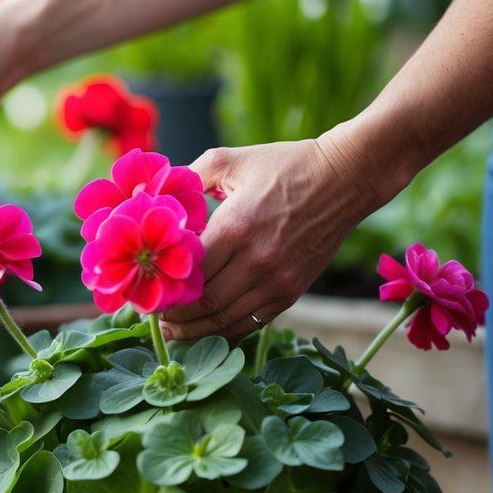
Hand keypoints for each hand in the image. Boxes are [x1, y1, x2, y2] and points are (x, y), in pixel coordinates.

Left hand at [160, 132, 385, 341]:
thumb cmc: (285, 165)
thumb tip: (154, 195)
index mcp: (235, 228)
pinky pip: (249, 323)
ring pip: (224, 322)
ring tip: (172, 330)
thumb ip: (190, 176)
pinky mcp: (291, 293)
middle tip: (152, 316)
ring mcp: (276, 282)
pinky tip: (203, 331)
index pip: (188, 273)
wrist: (345, 177)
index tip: (147, 291)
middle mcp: (256, 261)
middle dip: (172, 316)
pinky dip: (223, 333)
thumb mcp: (232, 160)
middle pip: (203, 305)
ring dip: (193, 332)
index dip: (163, 288)